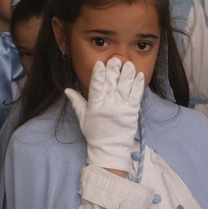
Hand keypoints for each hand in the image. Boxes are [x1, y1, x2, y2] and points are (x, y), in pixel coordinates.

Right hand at [64, 58, 144, 173]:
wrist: (109, 149)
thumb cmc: (95, 133)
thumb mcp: (82, 117)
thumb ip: (76, 102)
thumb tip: (67, 89)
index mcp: (95, 106)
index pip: (96, 86)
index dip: (99, 74)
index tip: (100, 63)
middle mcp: (108, 105)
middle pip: (111, 84)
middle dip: (114, 70)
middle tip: (116, 59)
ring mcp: (122, 109)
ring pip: (125, 88)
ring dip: (128, 75)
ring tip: (129, 64)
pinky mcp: (132, 113)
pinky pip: (136, 97)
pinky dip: (138, 86)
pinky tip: (140, 75)